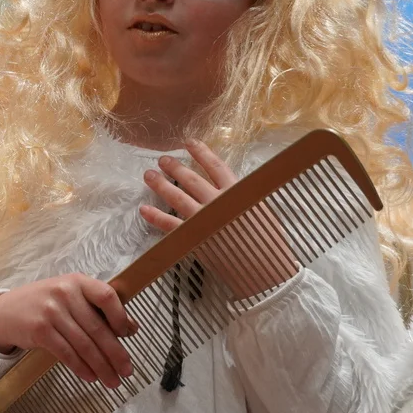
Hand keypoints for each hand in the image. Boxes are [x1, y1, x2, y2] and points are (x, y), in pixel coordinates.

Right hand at [0, 274, 136, 387]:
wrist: (4, 312)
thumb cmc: (42, 304)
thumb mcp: (69, 297)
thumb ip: (97, 308)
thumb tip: (131, 327)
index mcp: (76, 281)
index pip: (107, 296)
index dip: (121, 317)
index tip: (128, 335)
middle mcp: (64, 293)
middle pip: (98, 327)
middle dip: (116, 353)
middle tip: (127, 371)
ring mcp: (51, 311)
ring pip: (84, 344)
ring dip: (101, 366)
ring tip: (112, 380)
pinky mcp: (40, 330)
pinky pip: (67, 353)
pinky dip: (81, 368)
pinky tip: (90, 377)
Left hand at [138, 139, 297, 297]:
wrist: (266, 270)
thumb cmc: (268, 240)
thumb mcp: (260, 208)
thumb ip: (243, 195)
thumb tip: (230, 183)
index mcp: (238, 192)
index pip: (216, 166)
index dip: (201, 153)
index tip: (188, 142)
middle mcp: (219, 202)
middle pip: (192, 179)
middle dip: (175, 167)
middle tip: (162, 160)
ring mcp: (205, 220)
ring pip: (178, 198)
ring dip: (161, 185)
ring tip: (148, 175)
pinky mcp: (195, 238)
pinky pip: (171, 226)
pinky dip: (156, 217)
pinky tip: (144, 209)